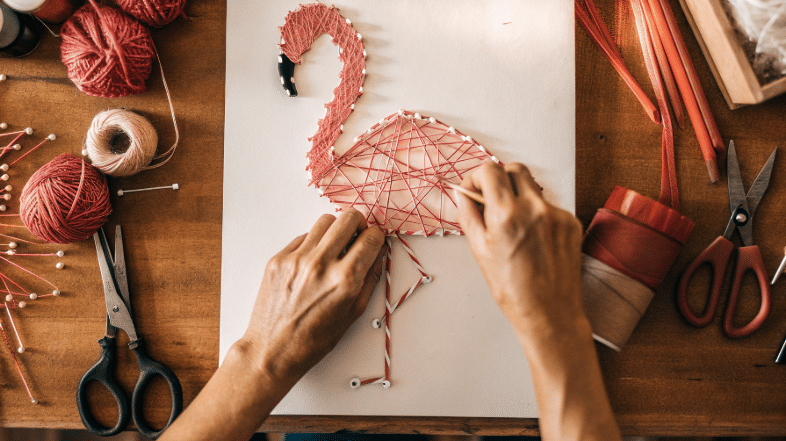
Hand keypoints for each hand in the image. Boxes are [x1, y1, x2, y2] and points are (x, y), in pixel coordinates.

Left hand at [240, 209, 385, 385]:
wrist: (273, 350)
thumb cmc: (314, 339)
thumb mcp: (353, 313)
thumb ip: (370, 278)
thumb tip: (379, 252)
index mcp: (344, 280)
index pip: (370, 238)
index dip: (376, 237)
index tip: (374, 240)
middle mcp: (320, 264)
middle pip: (348, 218)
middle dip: (358, 225)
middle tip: (356, 237)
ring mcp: (297, 259)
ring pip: (324, 221)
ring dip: (335, 231)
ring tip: (334, 248)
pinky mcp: (278, 259)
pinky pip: (303, 237)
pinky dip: (313, 244)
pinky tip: (313, 263)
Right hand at [456, 162, 583, 333]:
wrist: (549, 313)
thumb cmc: (513, 290)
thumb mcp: (480, 252)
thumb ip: (469, 216)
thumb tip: (463, 195)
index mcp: (506, 215)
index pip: (490, 170)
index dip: (477, 177)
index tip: (474, 189)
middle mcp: (534, 209)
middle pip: (514, 170)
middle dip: (499, 180)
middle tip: (492, 199)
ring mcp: (556, 214)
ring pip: (533, 188)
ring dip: (519, 197)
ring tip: (514, 225)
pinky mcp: (571, 223)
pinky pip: (549, 206)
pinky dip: (537, 214)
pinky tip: (533, 238)